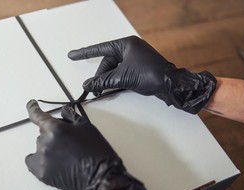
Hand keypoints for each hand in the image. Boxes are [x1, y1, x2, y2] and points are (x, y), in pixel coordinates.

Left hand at [25, 100, 152, 189]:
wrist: (100, 176)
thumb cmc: (97, 152)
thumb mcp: (87, 127)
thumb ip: (71, 117)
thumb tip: (63, 112)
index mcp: (56, 129)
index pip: (38, 116)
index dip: (33, 109)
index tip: (32, 104)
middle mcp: (45, 142)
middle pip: (43, 133)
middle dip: (53, 135)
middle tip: (69, 143)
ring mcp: (42, 159)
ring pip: (40, 147)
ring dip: (50, 148)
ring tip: (66, 157)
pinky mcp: (41, 173)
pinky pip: (32, 161)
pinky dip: (39, 160)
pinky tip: (52, 162)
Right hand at [68, 36, 215, 113]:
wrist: (170, 84)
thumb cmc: (151, 74)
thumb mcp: (122, 78)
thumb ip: (103, 81)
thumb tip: (88, 85)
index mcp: (126, 44)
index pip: (100, 49)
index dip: (85, 53)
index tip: (73, 55)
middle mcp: (130, 49)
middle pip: (107, 63)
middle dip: (100, 76)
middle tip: (94, 89)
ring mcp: (135, 59)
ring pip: (113, 69)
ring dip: (107, 80)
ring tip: (102, 91)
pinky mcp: (138, 68)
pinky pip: (121, 73)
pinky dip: (115, 81)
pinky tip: (110, 88)